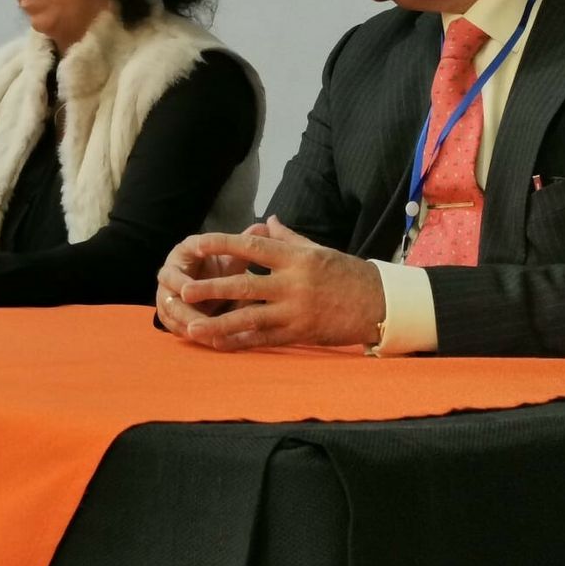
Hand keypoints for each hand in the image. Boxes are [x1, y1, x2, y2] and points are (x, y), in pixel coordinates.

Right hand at [156, 219, 265, 337]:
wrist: (204, 288)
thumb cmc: (220, 269)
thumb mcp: (233, 258)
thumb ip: (245, 245)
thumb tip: (263, 227)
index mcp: (185, 251)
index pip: (187, 248)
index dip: (194, 252)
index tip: (203, 255)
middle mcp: (171, 271)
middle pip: (171, 281)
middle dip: (182, 293)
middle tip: (195, 303)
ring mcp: (166, 294)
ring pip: (171, 308)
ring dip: (188, 319)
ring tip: (207, 329)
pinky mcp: (168, 315)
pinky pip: (176, 326)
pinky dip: (192, 333)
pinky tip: (210, 341)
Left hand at [170, 216, 385, 350]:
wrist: (381, 304)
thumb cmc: (346, 273)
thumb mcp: (319, 250)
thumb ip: (288, 238)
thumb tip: (266, 220)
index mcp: (296, 258)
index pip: (252, 246)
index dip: (222, 244)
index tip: (195, 243)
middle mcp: (294, 284)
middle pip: (245, 286)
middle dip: (212, 289)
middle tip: (183, 291)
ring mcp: (296, 312)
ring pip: (250, 318)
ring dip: (218, 324)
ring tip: (191, 327)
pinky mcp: (300, 334)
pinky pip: (264, 340)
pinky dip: (239, 343)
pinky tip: (217, 345)